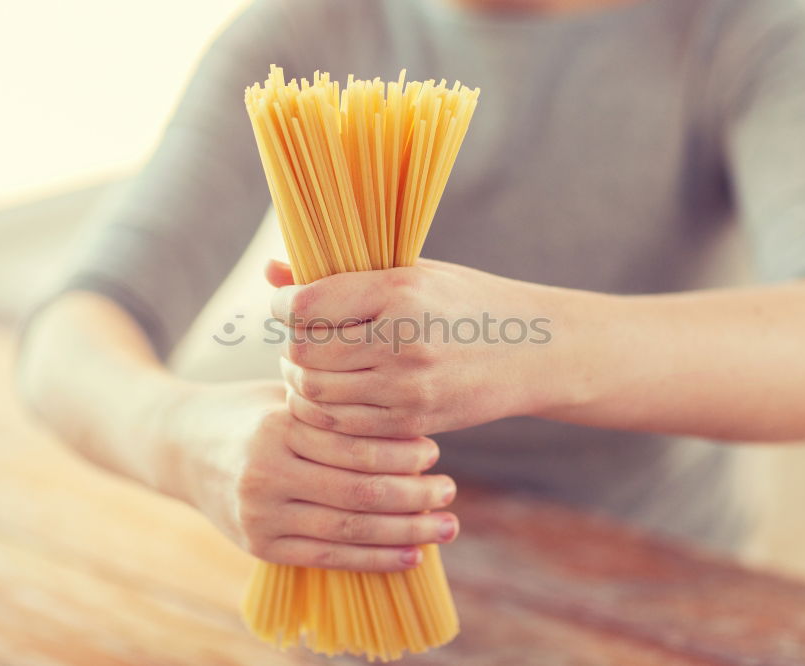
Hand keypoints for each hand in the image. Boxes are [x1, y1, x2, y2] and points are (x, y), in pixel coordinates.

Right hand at [156, 379, 457, 571]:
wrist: (180, 447)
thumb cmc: (248, 413)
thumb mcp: (284, 396)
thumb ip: (334, 410)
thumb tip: (411, 424)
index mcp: (276, 427)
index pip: (354, 447)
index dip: (400, 453)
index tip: (433, 452)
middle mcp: (265, 474)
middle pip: (358, 492)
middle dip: (414, 497)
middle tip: (450, 493)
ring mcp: (259, 515)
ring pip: (348, 530)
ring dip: (406, 533)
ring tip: (445, 528)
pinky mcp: (259, 546)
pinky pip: (328, 557)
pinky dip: (373, 559)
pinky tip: (410, 556)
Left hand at [266, 258, 554, 438]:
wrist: (533, 350)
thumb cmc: (466, 302)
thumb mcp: (411, 272)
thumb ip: (341, 274)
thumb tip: (271, 269)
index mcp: (399, 291)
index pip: (306, 306)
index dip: (282, 305)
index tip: (285, 303)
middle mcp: (401, 340)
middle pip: (304, 353)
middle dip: (289, 346)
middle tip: (297, 339)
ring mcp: (407, 386)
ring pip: (316, 392)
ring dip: (300, 381)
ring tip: (311, 366)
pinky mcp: (413, 419)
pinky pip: (342, 424)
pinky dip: (323, 411)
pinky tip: (331, 394)